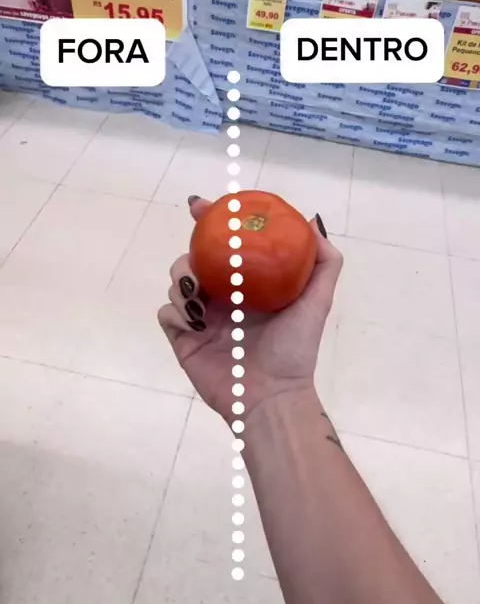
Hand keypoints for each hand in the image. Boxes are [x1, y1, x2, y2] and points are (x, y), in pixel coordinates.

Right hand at [158, 197, 342, 423]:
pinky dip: (176, 311)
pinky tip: (196, 321)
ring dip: (183, 282)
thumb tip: (312, 222)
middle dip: (191, 252)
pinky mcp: (183, 338)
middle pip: (195, 258)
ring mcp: (201, 317)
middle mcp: (222, 296)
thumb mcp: (318, 301)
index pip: (225, 244)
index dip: (211, 221)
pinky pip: (167, 312)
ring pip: (177, 281)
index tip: (201, 207)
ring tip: (201, 298)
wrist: (270, 396)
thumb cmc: (294, 349)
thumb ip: (324, 262)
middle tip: (199, 261)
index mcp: (248, 283)